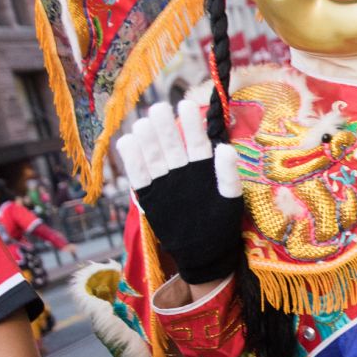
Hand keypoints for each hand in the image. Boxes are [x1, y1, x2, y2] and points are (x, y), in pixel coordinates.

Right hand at [117, 100, 245, 284]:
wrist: (205, 251)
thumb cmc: (221, 222)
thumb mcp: (230, 198)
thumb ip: (228, 174)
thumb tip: (226, 148)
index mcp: (203, 165)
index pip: (197, 140)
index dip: (191, 123)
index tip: (186, 104)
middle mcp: (182, 168)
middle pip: (171, 143)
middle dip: (164, 125)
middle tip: (158, 108)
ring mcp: (164, 180)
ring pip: (153, 154)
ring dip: (146, 139)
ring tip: (143, 124)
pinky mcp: (149, 194)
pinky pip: (138, 174)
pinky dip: (132, 160)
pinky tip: (127, 142)